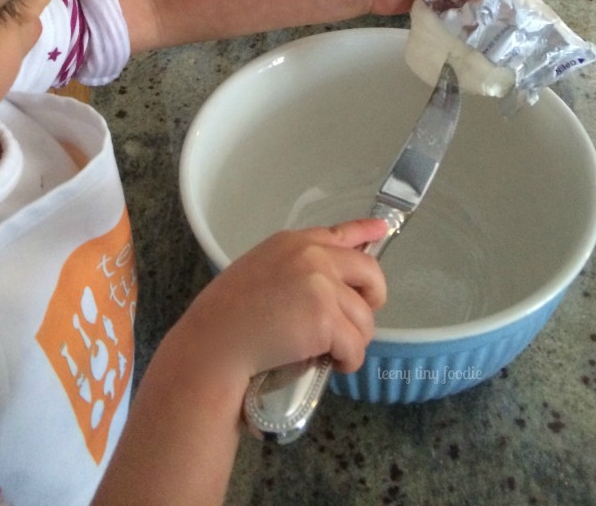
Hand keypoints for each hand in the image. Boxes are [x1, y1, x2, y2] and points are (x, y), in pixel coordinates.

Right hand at [171, 218, 387, 382]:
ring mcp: (321, 286)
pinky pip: (356, 346)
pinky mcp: (326, 320)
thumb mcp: (260, 271)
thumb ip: (294, 269)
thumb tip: (327, 288)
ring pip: (365, 318)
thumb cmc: (227, 317)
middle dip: (371, 300)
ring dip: (352, 340)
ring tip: (328, 352)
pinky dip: (347, 362)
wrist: (214, 344)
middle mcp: (312, 256)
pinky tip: (330, 365)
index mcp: (294, 242)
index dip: (365, 232)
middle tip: (352, 323)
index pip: (341, 233)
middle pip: (370, 272)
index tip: (381, 231)